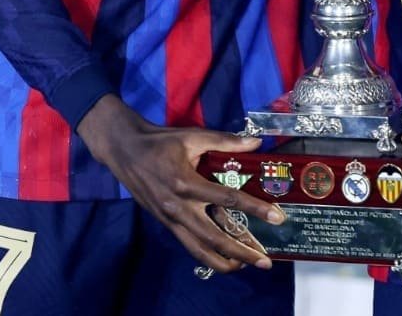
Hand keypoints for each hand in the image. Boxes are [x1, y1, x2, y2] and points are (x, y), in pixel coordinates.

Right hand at [78, 95, 284, 273]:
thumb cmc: (159, 142)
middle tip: (265, 261)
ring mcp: (170, 219)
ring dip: (223, 261)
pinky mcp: (165, 223)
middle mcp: (178, 207)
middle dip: (241, 251)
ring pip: (199, 249)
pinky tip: (222, 257)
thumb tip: (256, 143)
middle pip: (214, 237)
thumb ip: (225, 141)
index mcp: (186, 183)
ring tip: (245, 265)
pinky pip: (188, 244)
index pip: (228, 199)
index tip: (277, 218)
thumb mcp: (192, 136)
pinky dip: (206, 254)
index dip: (255, 209)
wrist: (124, 151)